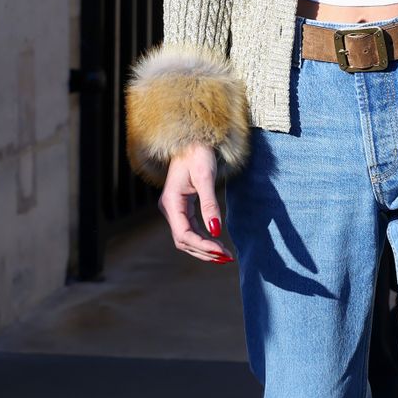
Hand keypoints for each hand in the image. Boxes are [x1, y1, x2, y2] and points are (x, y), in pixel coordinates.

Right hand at [159, 144, 232, 263]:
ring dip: (204, 249)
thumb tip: (216, 230)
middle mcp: (169, 208)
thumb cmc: (198, 154)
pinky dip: (203, 240)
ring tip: (225, 255)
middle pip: (184, 241)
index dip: (202, 246)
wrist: (192, 140)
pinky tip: (217, 244)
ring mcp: (174, 209)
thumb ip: (210, 204)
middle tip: (227, 257)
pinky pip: (190, 230)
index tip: (222, 252)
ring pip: (186, 238)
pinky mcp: (181, 208)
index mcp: (171, 202)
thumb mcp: (205, 177)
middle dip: (205, 251)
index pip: (184, 234)